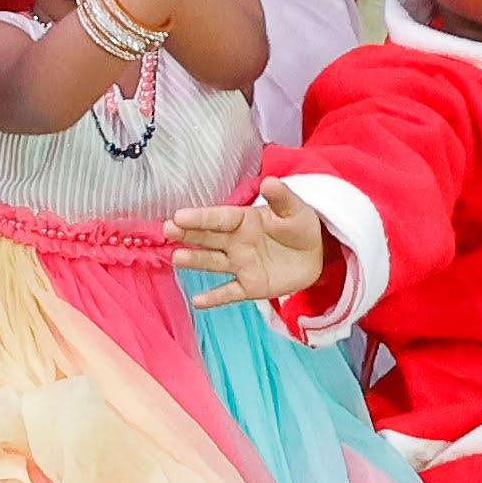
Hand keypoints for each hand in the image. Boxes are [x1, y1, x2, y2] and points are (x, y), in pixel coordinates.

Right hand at [169, 180, 325, 311]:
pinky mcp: (248, 286)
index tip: (179, 215)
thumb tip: (269, 181)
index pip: (218, 218)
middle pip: (208, 237)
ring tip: (176, 257)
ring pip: (213, 262)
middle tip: (167, 229)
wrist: (313, 255)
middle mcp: (235, 242)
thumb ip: (281, 198)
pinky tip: (198, 301)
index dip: (200, 217)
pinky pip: (229, 292)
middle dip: (187, 233)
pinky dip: (214, 297)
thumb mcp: (294, 209)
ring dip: (195, 260)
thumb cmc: (298, 227)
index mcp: (243, 220)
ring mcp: (239, 265)